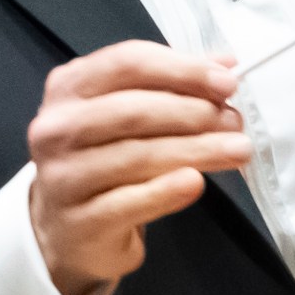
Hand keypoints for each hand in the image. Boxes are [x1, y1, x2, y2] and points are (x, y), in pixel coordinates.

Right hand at [26, 40, 250, 294]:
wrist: (69, 231)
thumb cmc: (105, 161)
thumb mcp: (128, 115)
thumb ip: (172, 84)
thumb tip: (225, 64)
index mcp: (69, 88)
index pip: (127, 64)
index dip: (182, 69)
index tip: (227, 83)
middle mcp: (57, 128)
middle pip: (133, 110)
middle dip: (194, 112)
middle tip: (235, 122)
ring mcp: (62, 177)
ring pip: (137, 156)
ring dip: (197, 150)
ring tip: (238, 150)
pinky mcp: (78, 222)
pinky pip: (129, 202)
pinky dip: (167, 190)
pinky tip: (197, 182)